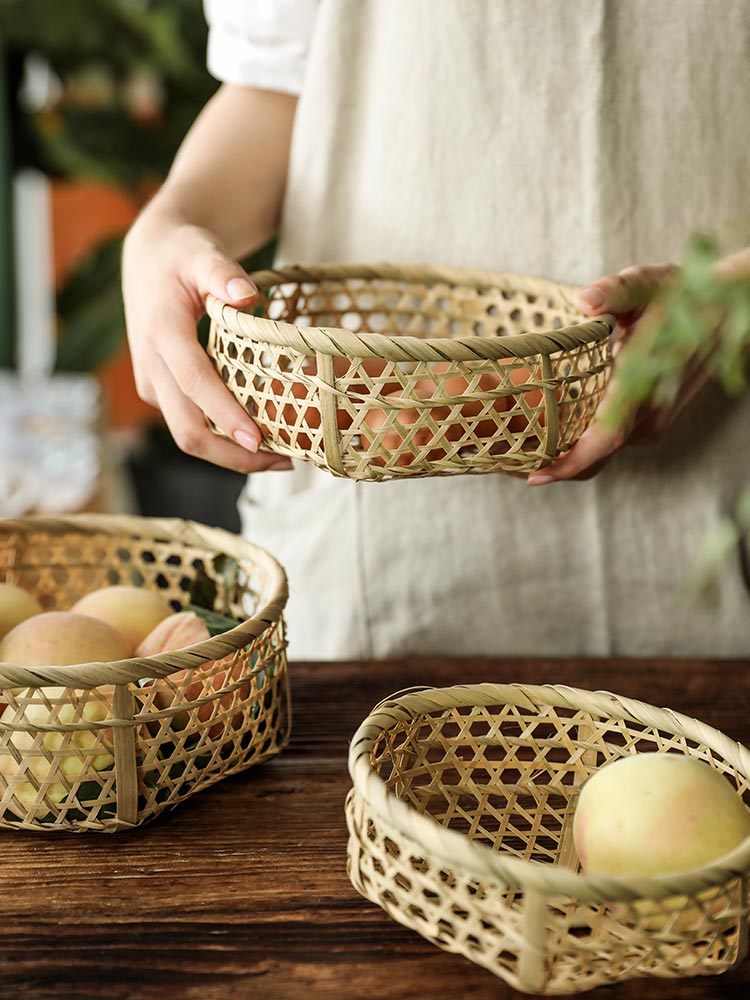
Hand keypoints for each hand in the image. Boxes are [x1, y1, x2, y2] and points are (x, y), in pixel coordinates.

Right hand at [122, 204, 291, 473]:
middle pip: (187, 430)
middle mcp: (151, 365)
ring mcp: (153, 384)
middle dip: (234, 455)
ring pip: (188, 435)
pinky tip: (259, 440)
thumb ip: (223, 273)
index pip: (195, 382)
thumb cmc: (182, 254)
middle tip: (285, 462)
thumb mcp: (202, 252)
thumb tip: (247, 296)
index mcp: (162, 332)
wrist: (148, 260)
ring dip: (232, 455)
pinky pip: (190, 424)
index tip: (259, 440)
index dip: (225, 415)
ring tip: (282, 459)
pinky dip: (223, 439)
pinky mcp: (159, 392)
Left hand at [526, 262, 699, 483]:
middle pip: (597, 457)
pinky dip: (583, 446)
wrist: (729, 314)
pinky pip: (612, 443)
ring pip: (604, 452)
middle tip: (507, 467)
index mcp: (642, 382)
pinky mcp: (654, 424)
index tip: (535, 476)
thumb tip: (581, 299)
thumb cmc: (683, 295)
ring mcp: (654, 422)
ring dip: (567, 458)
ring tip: (521, 451)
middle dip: (553, 468)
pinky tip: (554, 435)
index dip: (571, 462)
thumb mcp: (649, 284)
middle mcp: (649, 412)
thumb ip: (616, 291)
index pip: (606, 436)